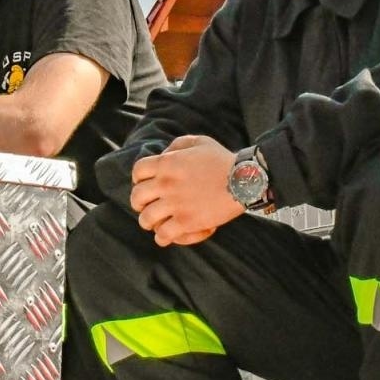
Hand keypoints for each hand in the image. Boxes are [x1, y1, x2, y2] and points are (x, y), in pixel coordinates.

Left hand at [129, 135, 244, 246]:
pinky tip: (167, 236)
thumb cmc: (223, 160)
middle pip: (137, 197)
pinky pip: (163, 235)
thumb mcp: (200, 142)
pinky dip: (162, 238)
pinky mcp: (186, 222)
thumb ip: (178, 145)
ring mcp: (175, 204)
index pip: (138, 171)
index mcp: (167, 163)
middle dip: (139, 203)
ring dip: (149, 222)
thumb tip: (165, 155)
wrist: (243, 180)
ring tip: (156, 224)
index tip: (144, 184)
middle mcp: (166, 184)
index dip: (138, 179)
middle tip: (146, 206)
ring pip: (146, 219)